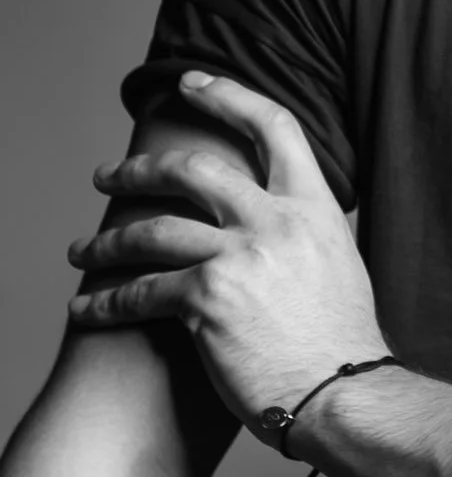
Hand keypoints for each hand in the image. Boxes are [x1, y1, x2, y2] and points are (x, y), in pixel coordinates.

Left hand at [67, 73, 381, 439]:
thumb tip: (275, 216)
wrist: (342, 393)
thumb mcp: (338, 262)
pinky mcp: (208, 299)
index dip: (228, 95)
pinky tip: (88, 307)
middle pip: (193, 170)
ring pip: (153, 228)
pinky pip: (142, 291)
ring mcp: (241, 257)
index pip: (273, 126)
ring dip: (107, 240)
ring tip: (84, 251)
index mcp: (313, 207)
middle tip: (109, 173)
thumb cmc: (341, 342)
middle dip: (139, 168)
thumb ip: (303, 231)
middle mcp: (276, 221)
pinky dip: (107, 301)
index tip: (192, 83)